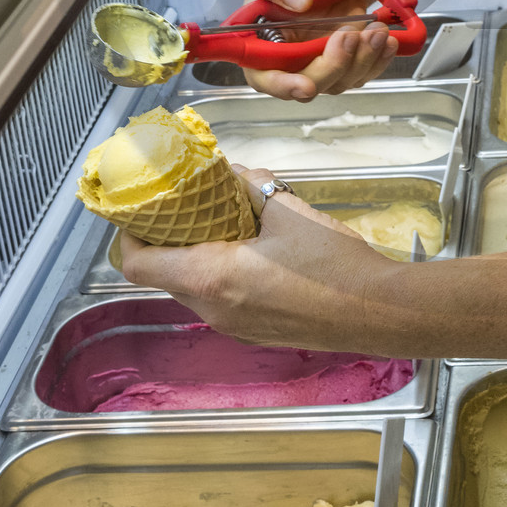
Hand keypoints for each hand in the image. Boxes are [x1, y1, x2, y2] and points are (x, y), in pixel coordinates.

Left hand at [116, 170, 394, 348]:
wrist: (378, 312)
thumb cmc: (334, 264)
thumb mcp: (288, 211)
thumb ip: (251, 188)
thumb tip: (232, 174)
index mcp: (211, 277)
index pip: (137, 264)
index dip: (128, 235)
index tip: (141, 211)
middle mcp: (212, 309)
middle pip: (163, 275)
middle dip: (167, 241)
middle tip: (184, 209)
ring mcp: (232, 326)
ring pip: (192, 289)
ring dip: (195, 258)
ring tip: (222, 226)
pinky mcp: (253, 332)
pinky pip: (219, 301)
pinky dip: (219, 275)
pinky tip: (251, 252)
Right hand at [244, 0, 399, 100]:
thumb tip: (297, 1)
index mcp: (260, 36)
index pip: (262, 75)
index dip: (281, 85)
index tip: (305, 84)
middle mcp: (287, 54)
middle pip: (305, 84)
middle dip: (332, 66)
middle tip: (348, 34)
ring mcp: (317, 59)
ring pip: (338, 82)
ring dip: (360, 59)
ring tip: (375, 29)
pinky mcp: (345, 58)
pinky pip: (361, 73)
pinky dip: (376, 60)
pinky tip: (384, 39)